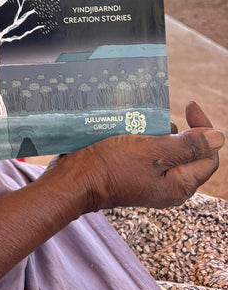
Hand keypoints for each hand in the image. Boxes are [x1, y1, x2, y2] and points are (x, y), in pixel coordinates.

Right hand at [45, 101, 223, 212]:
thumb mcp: (153, 151)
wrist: (75, 180)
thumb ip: (188, 147)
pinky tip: (130, 127)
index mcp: (179, 185)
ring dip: (158, 131)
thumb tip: (219, 138)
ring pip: (167, 149)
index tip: (188, 105)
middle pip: (189, 153)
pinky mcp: (134, 172)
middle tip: (159, 115)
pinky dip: (144, 136)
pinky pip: (148, 151)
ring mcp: (150, 180)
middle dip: (179, 129)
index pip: (208, 156)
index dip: (205, 129)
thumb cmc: (112, 165)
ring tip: (141, 120)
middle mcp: (168, 185)